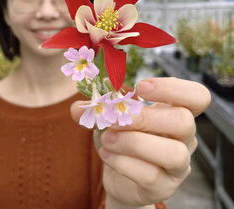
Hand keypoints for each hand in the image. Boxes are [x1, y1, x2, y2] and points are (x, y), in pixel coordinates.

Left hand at [71, 77, 210, 207]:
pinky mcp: (163, 186)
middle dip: (144, 117)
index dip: (173, 88)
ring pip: (172, 153)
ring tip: (107, 139)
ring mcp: (177, 165)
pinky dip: (122, 162)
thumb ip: (97, 109)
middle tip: (117, 118)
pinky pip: (149, 175)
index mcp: (176, 113)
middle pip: (184, 122)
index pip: (197, 96)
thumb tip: (76, 108)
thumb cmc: (120, 137)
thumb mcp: (111, 117)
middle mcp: (184, 138)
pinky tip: (107, 154)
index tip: (140, 87)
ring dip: (133, 143)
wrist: (119, 172)